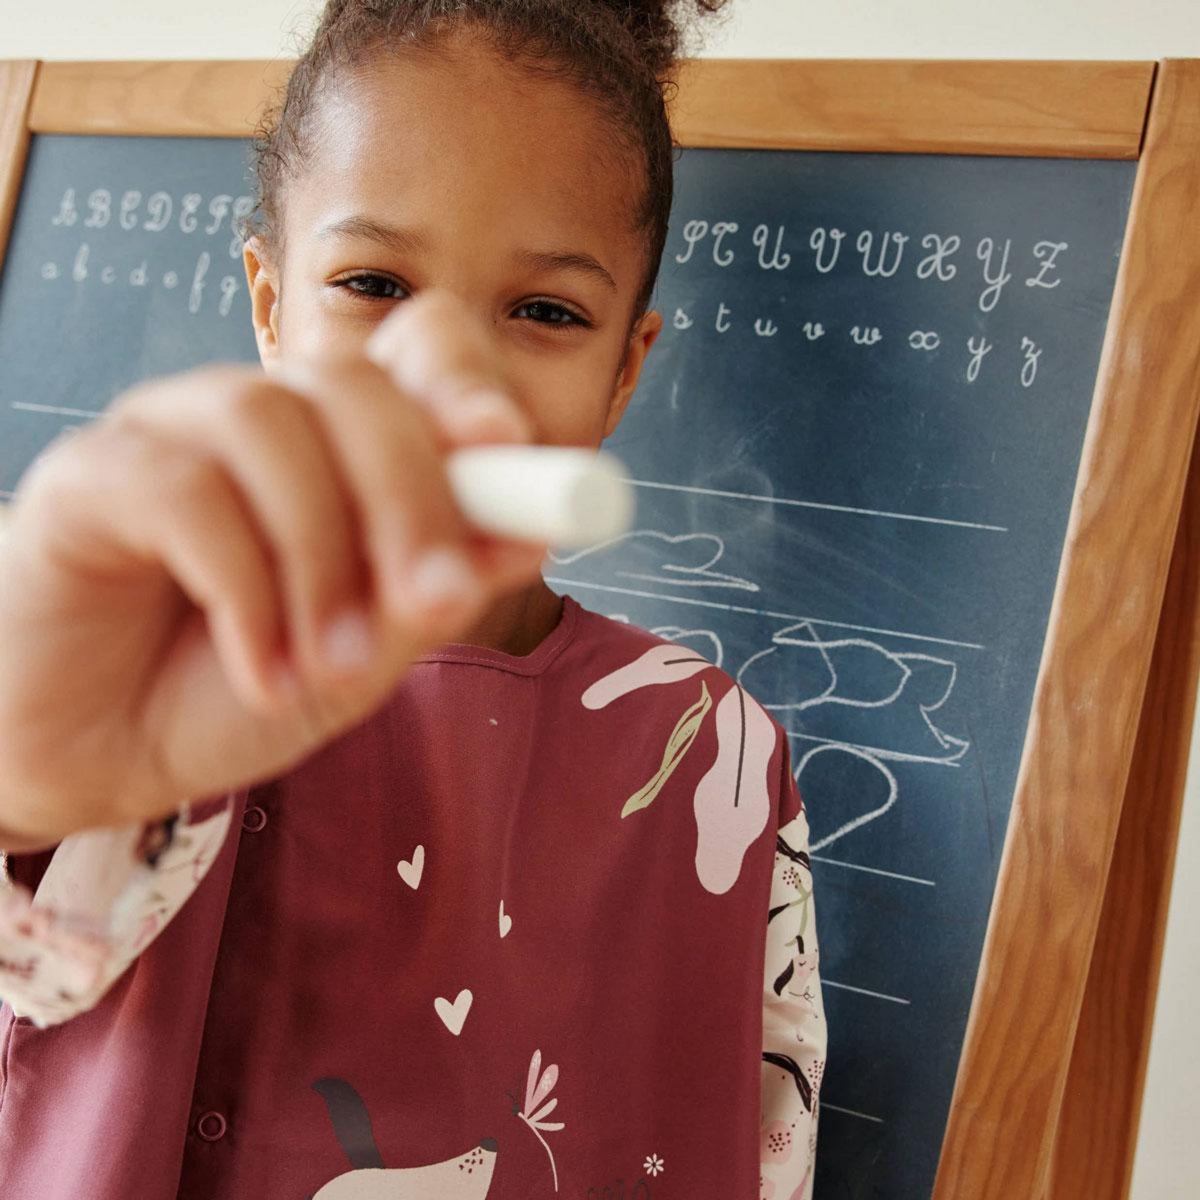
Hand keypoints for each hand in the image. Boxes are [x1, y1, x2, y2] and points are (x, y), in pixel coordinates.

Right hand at [0, 294, 544, 845]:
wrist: (108, 756)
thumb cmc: (241, 687)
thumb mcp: (367, 650)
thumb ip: (438, 583)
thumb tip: (531, 529)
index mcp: (341, 442)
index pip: (416, 346)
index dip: (466, 381)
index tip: (504, 448)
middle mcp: (261, 415)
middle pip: (353, 383)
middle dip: (412, 496)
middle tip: (438, 603)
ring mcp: (171, 433)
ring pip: (270, 422)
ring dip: (322, 557)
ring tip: (330, 666)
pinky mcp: (90, 474)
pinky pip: (184, 491)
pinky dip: (244, 589)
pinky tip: (263, 670)